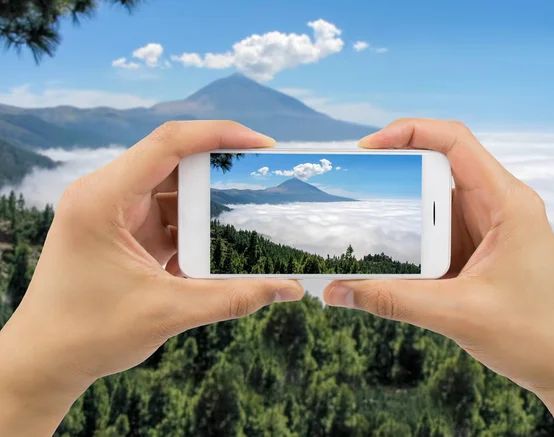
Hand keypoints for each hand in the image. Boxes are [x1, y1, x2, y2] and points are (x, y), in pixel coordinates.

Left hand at [0, 121, 303, 435]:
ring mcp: (113, 212)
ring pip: (173, 190)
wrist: (45, 360)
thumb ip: (233, 297)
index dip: (220, 135)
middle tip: (263, 181)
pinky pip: (166, 215)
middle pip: (174, 163)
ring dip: (207, 205)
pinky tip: (216, 244)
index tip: (262, 146)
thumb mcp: (168, 312)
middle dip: (220, 173)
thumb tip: (289, 288)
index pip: (168, 143)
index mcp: (102, 199)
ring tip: (246, 216)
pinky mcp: (122, 230)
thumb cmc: (88, 334)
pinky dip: (193, 227)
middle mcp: (105, 195)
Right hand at [324, 118, 553, 435]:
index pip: (454, 142)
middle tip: (355, 180)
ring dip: (401, 202)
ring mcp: (487, 225)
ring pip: (436, 196)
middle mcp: (497, 205)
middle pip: (439, 164)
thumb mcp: (457, 314)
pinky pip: (438, 225)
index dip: (408, 132)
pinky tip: (388, 244)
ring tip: (362, 210)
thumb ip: (393, 300)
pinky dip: (411, 230)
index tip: (367, 148)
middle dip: (395, 167)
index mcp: (506, 204)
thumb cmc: (534, 334)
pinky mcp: (477, 245)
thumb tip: (337, 291)